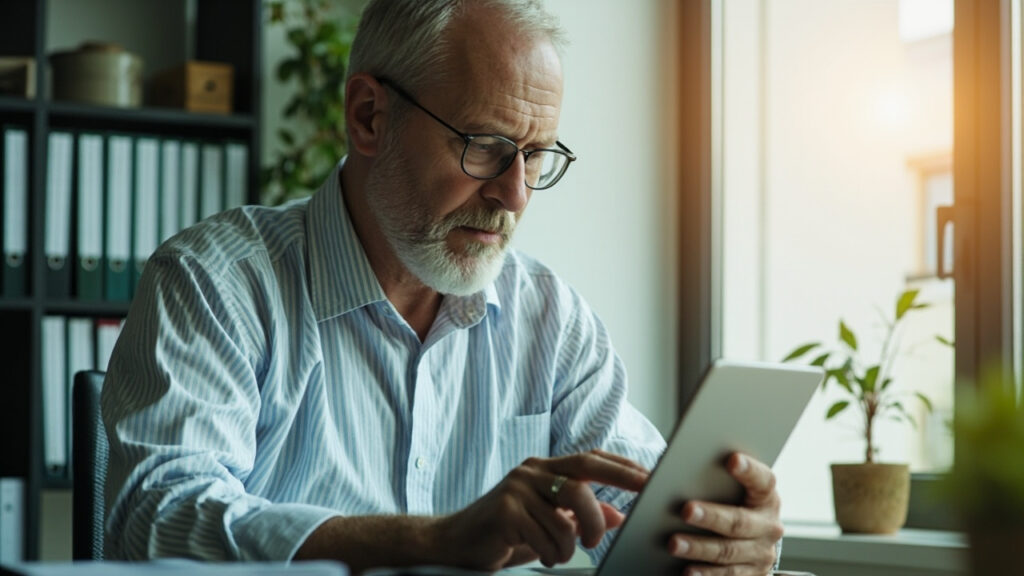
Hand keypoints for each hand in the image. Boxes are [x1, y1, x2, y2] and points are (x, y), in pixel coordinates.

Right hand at [434, 450, 648, 569]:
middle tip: (618, 523)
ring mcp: (517, 488)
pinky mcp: (506, 510)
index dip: (622, 466)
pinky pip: (548, 536)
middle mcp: (531, 471)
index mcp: (544, 468)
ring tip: (557, 553)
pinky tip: (538, 554)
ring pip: (568, 517)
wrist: (456, 543)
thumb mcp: (549, 523)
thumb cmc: (506, 533)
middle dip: (610, 497)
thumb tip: (619, 515)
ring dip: (570, 546)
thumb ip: (581, 516)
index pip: (591, 458)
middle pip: (583, 476)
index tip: (650, 477)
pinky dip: (551, 554)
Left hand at [668, 453, 783, 575]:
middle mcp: (768, 526)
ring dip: (699, 548)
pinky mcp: (752, 575)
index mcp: (766, 497)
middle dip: (711, 516)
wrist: (751, 539)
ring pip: (729, 552)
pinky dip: (706, 574)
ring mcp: (761, 554)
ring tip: (674, 543)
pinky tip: (686, 571)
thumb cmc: (731, 503)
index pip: (763, 480)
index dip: (749, 470)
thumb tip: (683, 457)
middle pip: (739, 521)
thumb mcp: (731, 487)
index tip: (731, 459)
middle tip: (685, 510)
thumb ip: (715, 474)